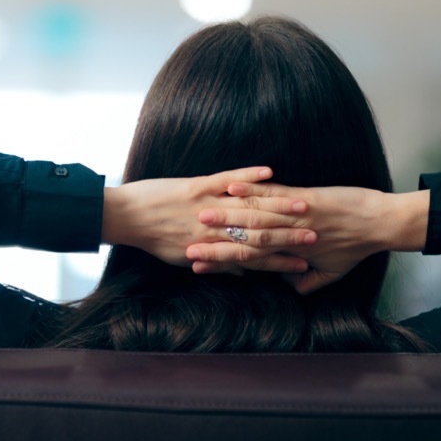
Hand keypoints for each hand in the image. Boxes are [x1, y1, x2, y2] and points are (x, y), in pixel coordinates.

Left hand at [103, 167, 313, 272]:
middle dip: (289, 236)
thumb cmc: (153, 238)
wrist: (124, 217)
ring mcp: (206, 206)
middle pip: (258, 234)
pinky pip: (227, 179)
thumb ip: (215, 261)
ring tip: (305, 206)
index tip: (305, 264)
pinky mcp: (196, 186)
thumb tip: (238, 269)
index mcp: (210, 248)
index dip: (280, 261)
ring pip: (248, 208)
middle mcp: (212, 231)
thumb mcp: (184, 258)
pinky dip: (248, 176)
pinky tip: (270, 171)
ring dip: (278, 207)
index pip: (253, 258)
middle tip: (316, 237)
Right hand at [186, 182, 409, 293]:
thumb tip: (292, 289)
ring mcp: (295, 217)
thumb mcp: (334, 272)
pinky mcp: (304, 198)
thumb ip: (309, 283)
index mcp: (291, 256)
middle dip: (213, 243)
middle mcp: (289, 238)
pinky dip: (251, 187)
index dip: (220, 264)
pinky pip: (274, 193)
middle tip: (186, 244)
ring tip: (199, 214)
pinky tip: (230, 188)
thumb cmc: (358, 247)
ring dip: (224, 215)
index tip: (195, 265)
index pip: (248, 262)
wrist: (382, 225)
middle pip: (244, 242)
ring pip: (254, 216)